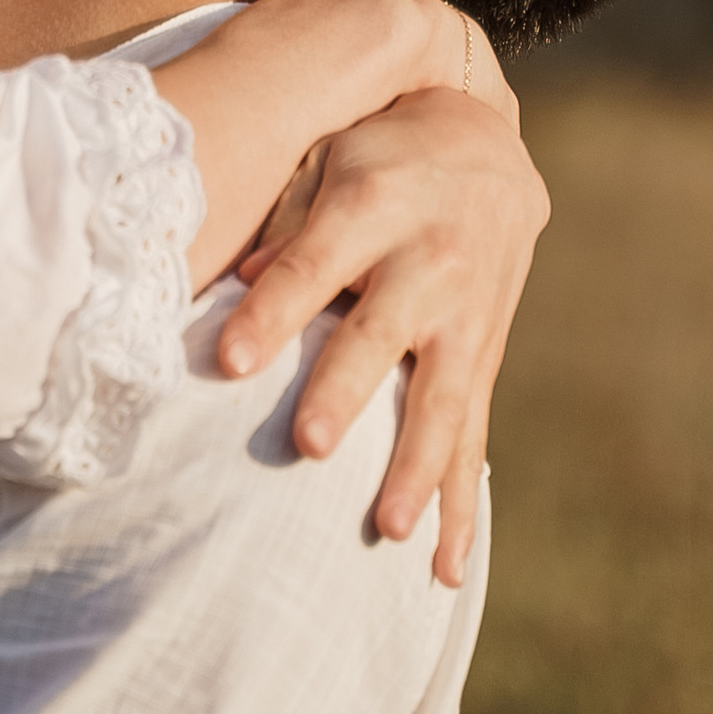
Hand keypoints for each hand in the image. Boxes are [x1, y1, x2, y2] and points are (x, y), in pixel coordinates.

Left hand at [215, 86, 548, 587]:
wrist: (483, 143)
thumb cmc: (376, 150)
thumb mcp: (326, 154)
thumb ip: (282, 218)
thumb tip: (233, 278)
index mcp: (372, 202)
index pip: (313, 261)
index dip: (273, 308)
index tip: (228, 358)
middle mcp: (428, 260)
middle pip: (380, 334)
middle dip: (346, 391)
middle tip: (309, 446)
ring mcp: (465, 316)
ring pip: (440, 401)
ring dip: (415, 468)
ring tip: (388, 528)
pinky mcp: (484, 357)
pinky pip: (473, 437)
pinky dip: (460, 504)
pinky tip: (443, 569)